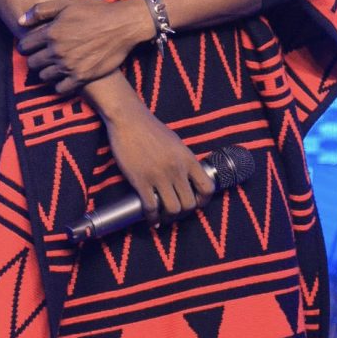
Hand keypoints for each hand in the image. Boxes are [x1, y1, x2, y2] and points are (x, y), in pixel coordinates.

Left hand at [17, 0, 153, 94]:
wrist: (122, 25)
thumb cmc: (96, 11)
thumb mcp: (67, 3)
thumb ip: (41, 10)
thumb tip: (20, 20)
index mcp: (51, 33)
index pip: (24, 46)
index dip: (26, 45)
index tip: (31, 45)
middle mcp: (57, 51)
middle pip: (32, 63)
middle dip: (35, 59)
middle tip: (44, 55)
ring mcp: (69, 66)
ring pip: (44, 76)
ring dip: (47, 71)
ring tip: (55, 65)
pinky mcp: (81, 77)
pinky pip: (60, 89)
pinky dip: (59, 84)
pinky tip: (65, 76)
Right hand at [103, 93, 214, 225]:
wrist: (129, 119)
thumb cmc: (151, 129)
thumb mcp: (176, 143)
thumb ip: (183, 161)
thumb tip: (187, 180)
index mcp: (188, 158)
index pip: (207, 188)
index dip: (203, 201)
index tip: (194, 203)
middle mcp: (177, 169)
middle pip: (189, 204)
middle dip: (183, 212)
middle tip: (174, 211)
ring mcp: (159, 176)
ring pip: (173, 209)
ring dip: (168, 217)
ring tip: (162, 215)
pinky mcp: (141, 180)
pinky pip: (151, 207)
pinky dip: (152, 218)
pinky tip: (150, 218)